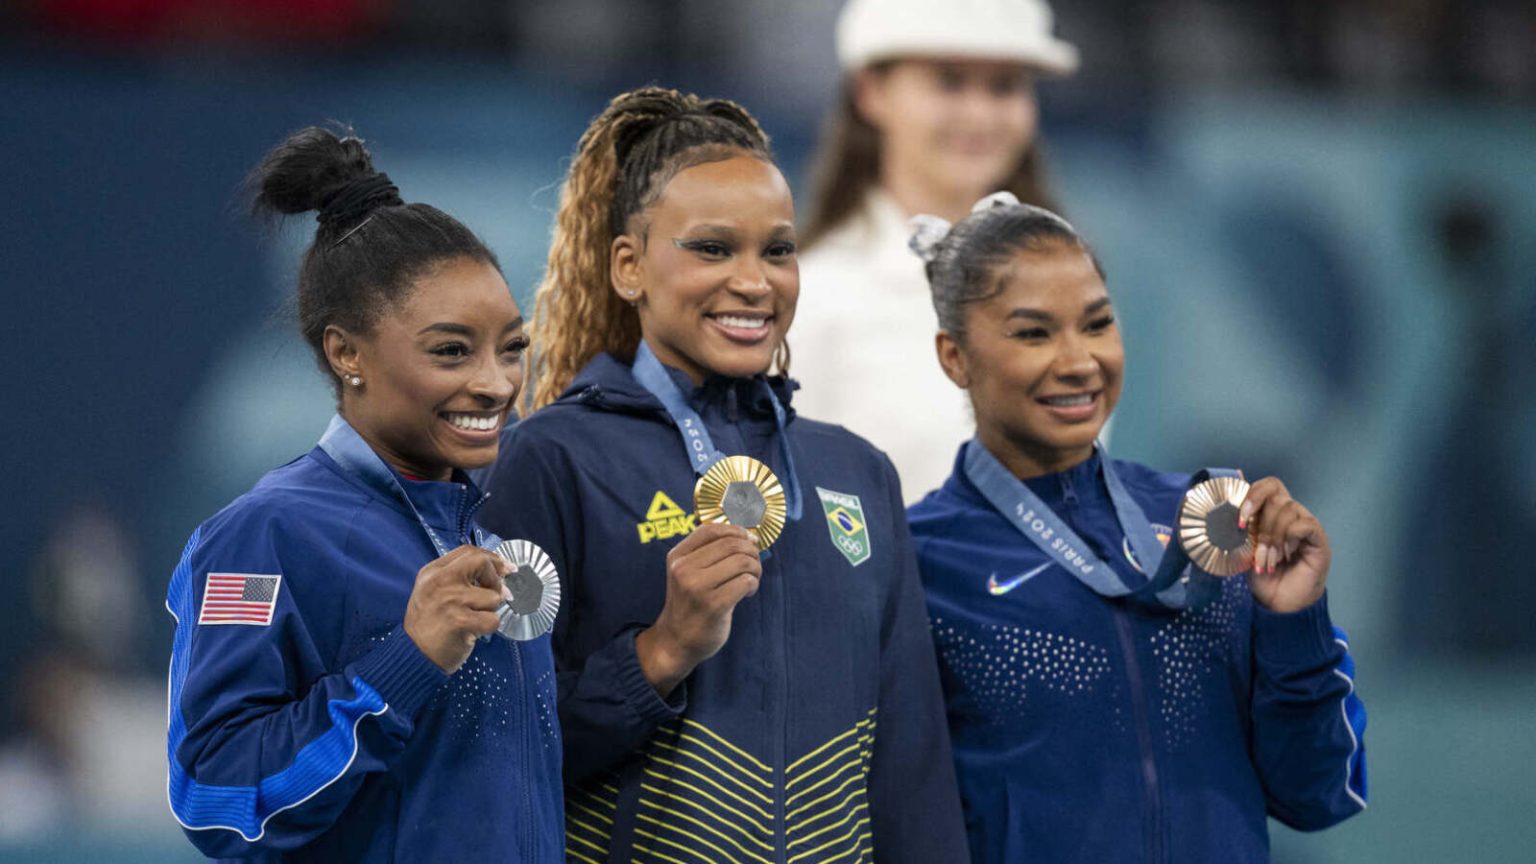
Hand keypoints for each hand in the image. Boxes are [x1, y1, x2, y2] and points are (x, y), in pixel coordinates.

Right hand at [403, 545, 509, 673]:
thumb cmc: (427, 625)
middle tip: (498, 595)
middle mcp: (440, 581)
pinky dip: (490, 627)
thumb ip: (457, 577)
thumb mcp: (432, 591)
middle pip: (482, 563)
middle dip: (496, 579)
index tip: (505, 568)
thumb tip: (497, 572)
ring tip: (475, 619)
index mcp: (433, 572)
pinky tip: (476, 631)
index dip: (492, 558)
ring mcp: (450, 600)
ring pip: (493, 596)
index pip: (468, 551)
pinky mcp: (460, 621)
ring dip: (491, 610)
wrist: (413, 655)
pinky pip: (493, 619)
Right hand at [635, 523, 762, 697]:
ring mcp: (697, 587)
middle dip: (751, 552)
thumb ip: (708, 553)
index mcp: (677, 556)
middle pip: (732, 544)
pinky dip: (753, 585)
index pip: (711, 529)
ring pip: (742, 561)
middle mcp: (683, 568)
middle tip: (754, 566)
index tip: (749, 540)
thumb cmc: (690, 604)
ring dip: (755, 569)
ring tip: (751, 580)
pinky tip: (747, 594)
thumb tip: (746, 535)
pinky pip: (745, 582)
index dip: (736, 530)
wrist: (676, 641)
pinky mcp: (712, 605)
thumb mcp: (688, 573)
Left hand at [1240, 477, 1329, 613]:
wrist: (1281, 604)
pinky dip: (1290, 538)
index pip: (1266, 486)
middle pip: (1276, 493)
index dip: (1251, 496)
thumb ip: (1239, 530)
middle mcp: (1290, 514)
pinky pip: (1305, 524)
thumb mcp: (1243, 550)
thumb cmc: (1263, 577)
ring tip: (1268, 560)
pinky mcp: (1319, 539)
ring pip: (1288, 508)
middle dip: (1260, 522)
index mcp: (1271, 513)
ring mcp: (1306, 524)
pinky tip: (1287, 555)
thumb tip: (1223, 516)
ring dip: (1272, 537)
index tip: (1239, 522)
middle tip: (1255, 546)